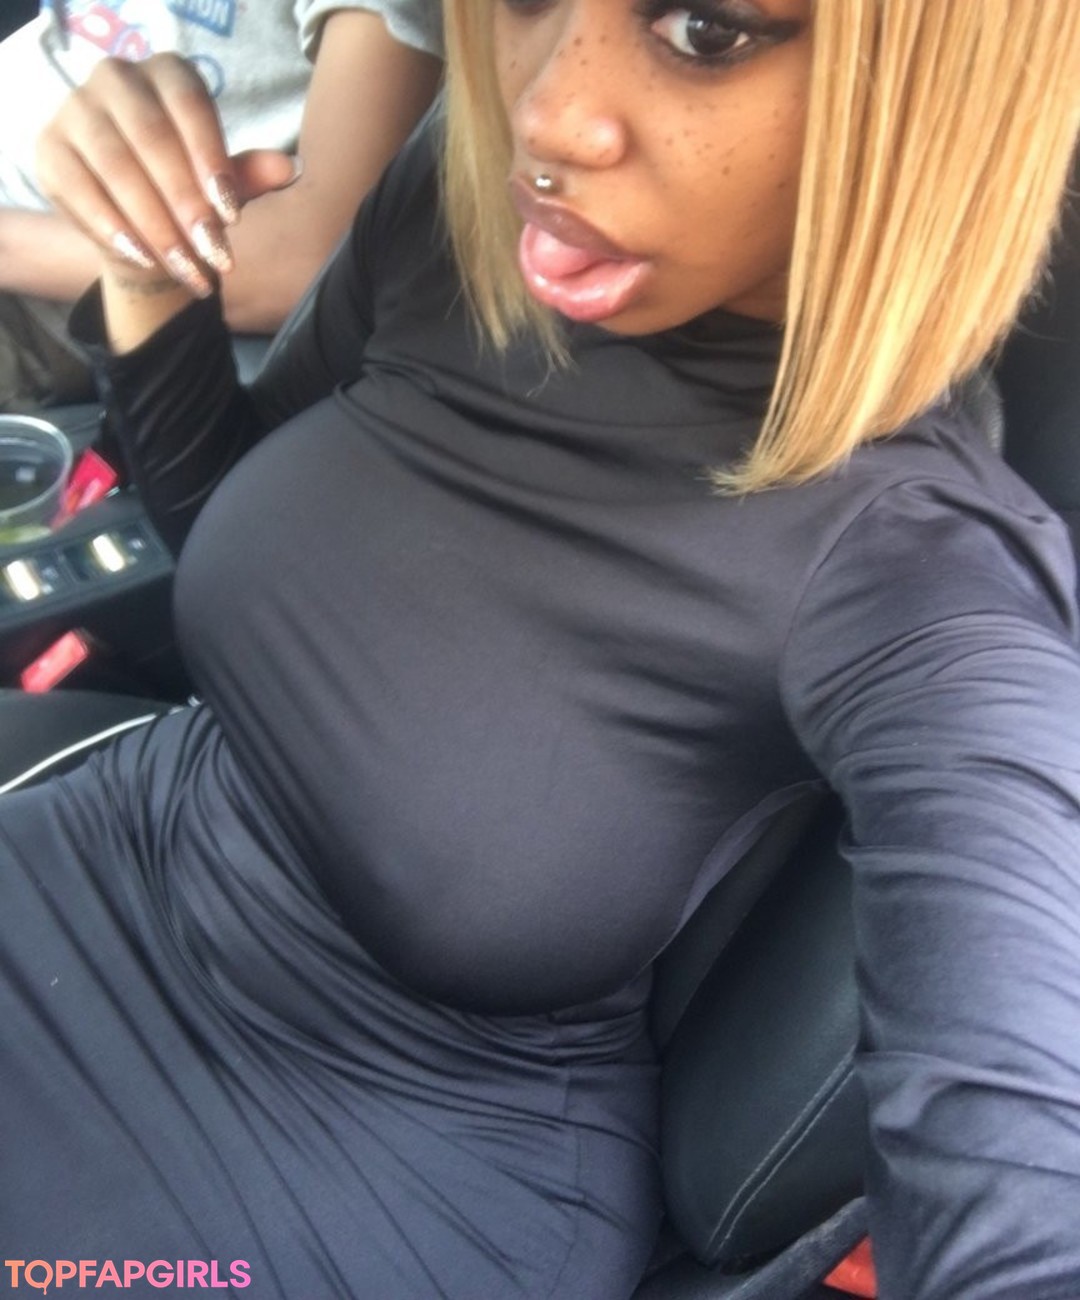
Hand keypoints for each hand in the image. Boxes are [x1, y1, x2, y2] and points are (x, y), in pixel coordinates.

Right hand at [35, 54, 300, 299]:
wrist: (139, 220)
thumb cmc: (187, 190)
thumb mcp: (220, 184)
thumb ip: (247, 176)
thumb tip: (287, 168)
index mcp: (168, 74)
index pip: (190, 106)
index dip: (212, 162)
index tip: (232, 217)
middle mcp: (116, 78)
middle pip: (152, 138)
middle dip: (186, 204)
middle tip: (215, 256)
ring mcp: (76, 110)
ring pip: (116, 166)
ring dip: (155, 225)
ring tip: (188, 270)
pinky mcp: (49, 150)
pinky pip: (80, 190)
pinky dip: (114, 230)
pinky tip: (146, 261)